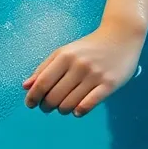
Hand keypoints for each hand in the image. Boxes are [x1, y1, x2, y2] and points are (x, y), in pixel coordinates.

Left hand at [23, 26, 142, 116]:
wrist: (121, 36)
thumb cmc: (89, 47)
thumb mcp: (64, 52)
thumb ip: (44, 68)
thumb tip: (25, 86)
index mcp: (64, 56)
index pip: (42, 83)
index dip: (32, 97)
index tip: (30, 104)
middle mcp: (78, 65)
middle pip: (54, 96)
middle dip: (46, 106)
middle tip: (47, 107)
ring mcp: (94, 75)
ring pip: (69, 104)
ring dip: (62, 110)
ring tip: (63, 107)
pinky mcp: (109, 84)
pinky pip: (89, 105)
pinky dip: (79, 111)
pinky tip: (77, 110)